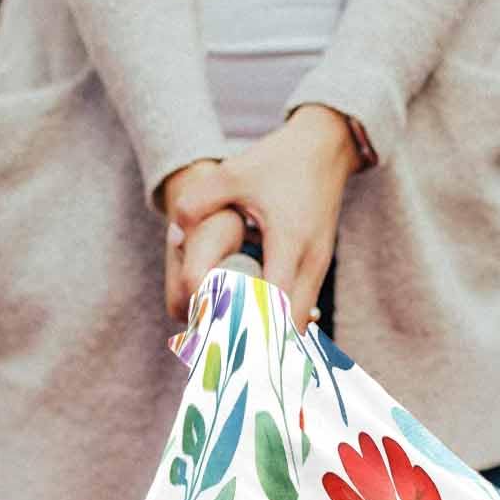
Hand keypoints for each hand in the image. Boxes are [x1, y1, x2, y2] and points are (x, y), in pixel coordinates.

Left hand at [166, 105, 360, 332]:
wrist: (326, 146)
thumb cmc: (279, 160)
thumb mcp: (234, 173)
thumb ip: (198, 201)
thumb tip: (173, 235)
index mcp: (289, 242)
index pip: (273, 305)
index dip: (250, 328)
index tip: (223, 345)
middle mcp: (310, 263)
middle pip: (289, 327)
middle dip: (260, 345)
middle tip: (224, 353)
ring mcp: (319, 268)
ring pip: (298, 324)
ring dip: (270, 337)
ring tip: (236, 345)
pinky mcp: (318, 269)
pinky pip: (300, 310)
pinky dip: (279, 323)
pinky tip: (254, 326)